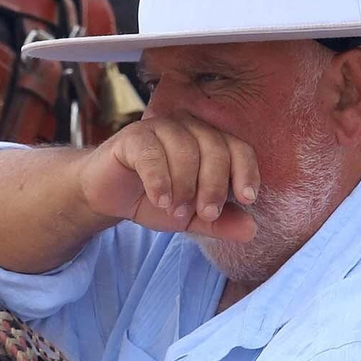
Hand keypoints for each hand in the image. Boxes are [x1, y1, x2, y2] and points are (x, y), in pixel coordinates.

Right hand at [80, 115, 259, 241]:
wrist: (108, 197)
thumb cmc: (155, 199)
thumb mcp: (191, 218)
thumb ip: (220, 223)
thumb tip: (252, 231)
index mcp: (209, 142)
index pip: (239, 148)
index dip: (246, 172)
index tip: (247, 199)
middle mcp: (189, 129)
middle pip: (214, 148)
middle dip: (213, 185)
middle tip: (205, 214)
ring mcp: (160, 129)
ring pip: (185, 149)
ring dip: (184, 186)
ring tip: (175, 212)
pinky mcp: (133, 137)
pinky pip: (152, 153)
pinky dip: (159, 179)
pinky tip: (159, 200)